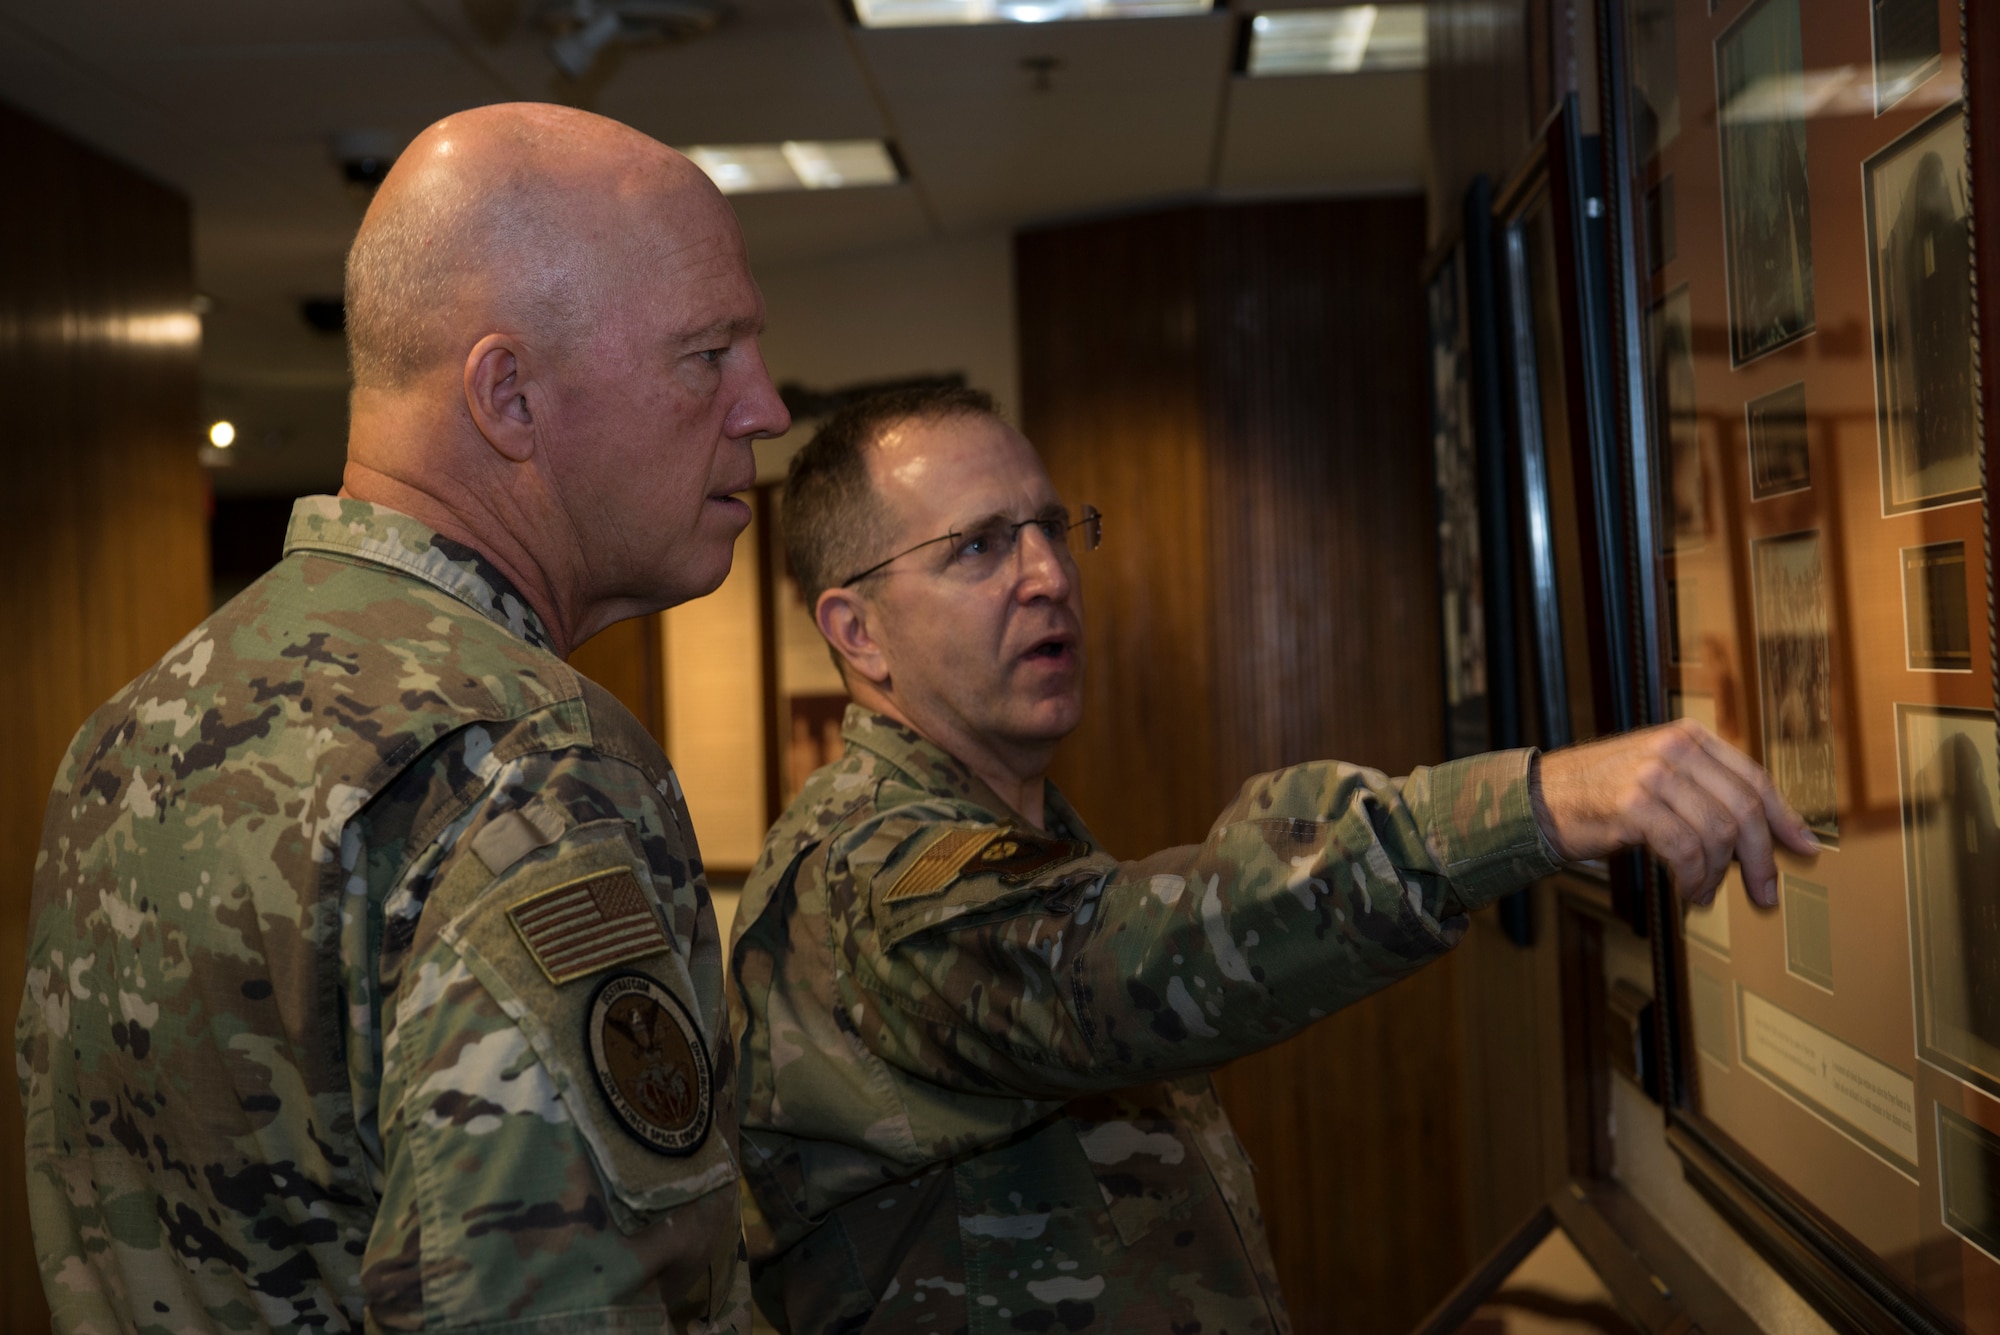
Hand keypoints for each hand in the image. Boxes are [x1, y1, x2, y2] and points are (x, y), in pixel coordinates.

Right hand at [1529, 718, 1819, 907]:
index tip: (1804, 849)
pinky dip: (1693, 878)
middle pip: (1743, 809)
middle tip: (1763, 891)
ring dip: (1717, 874)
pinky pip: (1684, 850)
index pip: (1753, 778)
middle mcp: (1674, 748)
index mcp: (1687, 738)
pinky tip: (1687, 890)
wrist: (1538, 799)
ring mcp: (1653, 773)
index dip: (1784, 818)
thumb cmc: (1599, 795)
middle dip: (1759, 859)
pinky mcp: (1633, 803)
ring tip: (1705, 892)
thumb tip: (1761, 834)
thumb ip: (1705, 793)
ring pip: (1717, 833)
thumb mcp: (1658, 779)